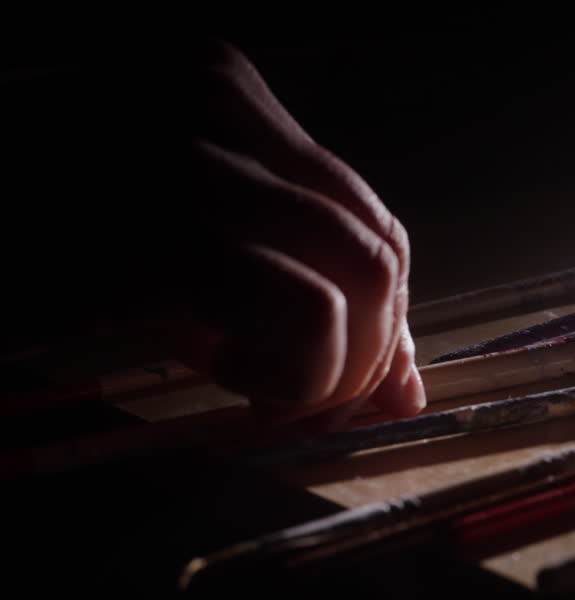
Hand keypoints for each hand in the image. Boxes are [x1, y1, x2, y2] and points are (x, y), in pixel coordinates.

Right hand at [172, 39, 425, 425]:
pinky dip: (298, 373)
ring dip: (332, 373)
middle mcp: (216, 108)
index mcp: (226, 97)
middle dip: (368, 353)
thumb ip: (300, 303)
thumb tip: (405, 394)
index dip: (384, 319)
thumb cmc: (52, 255)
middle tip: (315, 410)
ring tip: (267, 394)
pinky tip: (233, 372)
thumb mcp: (179, 263)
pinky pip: (304, 308)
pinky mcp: (157, 234)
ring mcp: (191, 159)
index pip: (373, 220)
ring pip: (356, 278)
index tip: (356, 383)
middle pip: (378, 247)